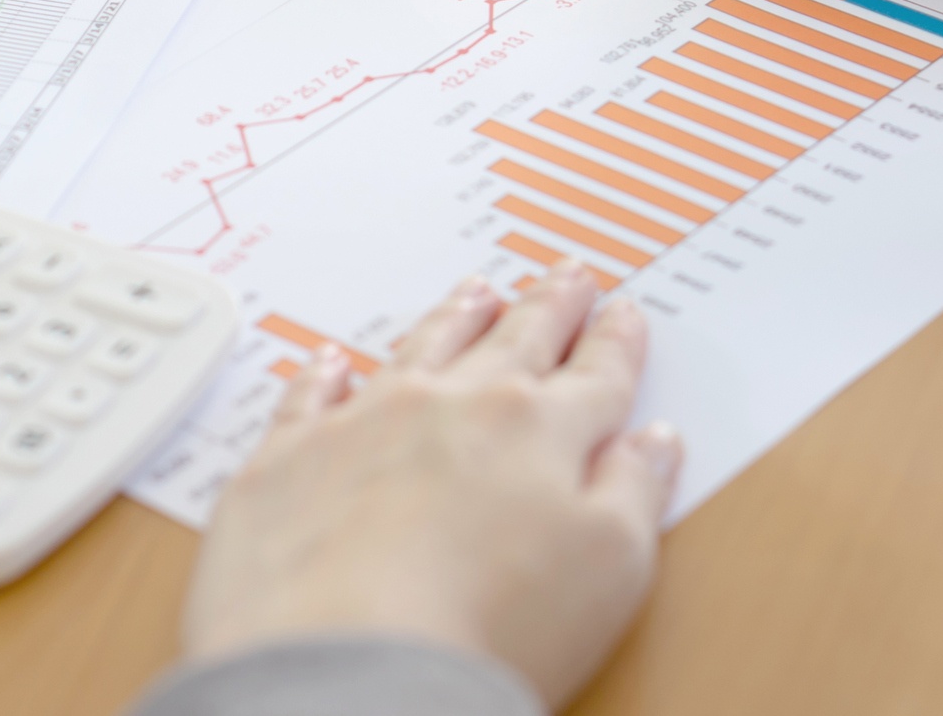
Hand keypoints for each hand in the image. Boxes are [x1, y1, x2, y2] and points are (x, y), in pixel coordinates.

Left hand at [181, 263, 682, 706]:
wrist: (346, 667)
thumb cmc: (489, 627)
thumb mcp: (610, 568)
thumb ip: (636, 493)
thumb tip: (653, 442)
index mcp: (539, 430)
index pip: (594, 376)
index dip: (616, 344)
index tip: (625, 314)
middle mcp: (452, 405)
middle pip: (513, 342)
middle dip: (548, 307)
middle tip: (567, 275)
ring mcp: (365, 423)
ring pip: (420, 350)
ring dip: (454, 318)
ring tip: (476, 291)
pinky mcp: (289, 460)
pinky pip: (309, 396)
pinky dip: (324, 374)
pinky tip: (331, 361)